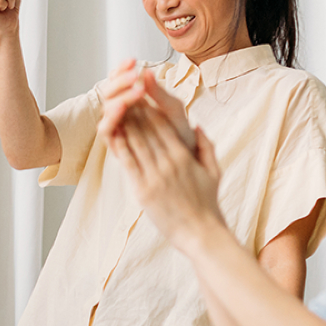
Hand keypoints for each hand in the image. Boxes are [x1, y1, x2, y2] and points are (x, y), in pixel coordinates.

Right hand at [98, 61, 194, 151]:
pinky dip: (111, 118)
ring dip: (118, 97)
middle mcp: (121, 113)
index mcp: (132, 101)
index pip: (118, 81)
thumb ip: (160, 92)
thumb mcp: (174, 109)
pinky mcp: (115, 144)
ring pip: (105, 109)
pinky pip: (105, 130)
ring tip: (135, 91)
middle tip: (134, 75)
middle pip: (108, 93)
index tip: (133, 61)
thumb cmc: (180, 134)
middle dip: (119, 82)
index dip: (121, 70)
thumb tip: (146, 71)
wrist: (185, 158)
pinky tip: (123, 107)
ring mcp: (117, 128)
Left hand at [107, 103, 226, 251]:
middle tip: (122, 93)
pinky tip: (111, 133)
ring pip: (135, 142)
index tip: (140, 94)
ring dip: (123, 123)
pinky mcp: (142, 190)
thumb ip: (206, 147)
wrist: (201, 232)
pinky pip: (127, 162)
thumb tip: (197, 125)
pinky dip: (119, 146)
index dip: (150, 107)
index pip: (164, 125)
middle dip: (133, 110)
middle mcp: (168, 162)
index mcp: (184, 156)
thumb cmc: (208, 203)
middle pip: (147, 129)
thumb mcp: (214, 171)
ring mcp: (154, 176)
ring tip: (113, 107)